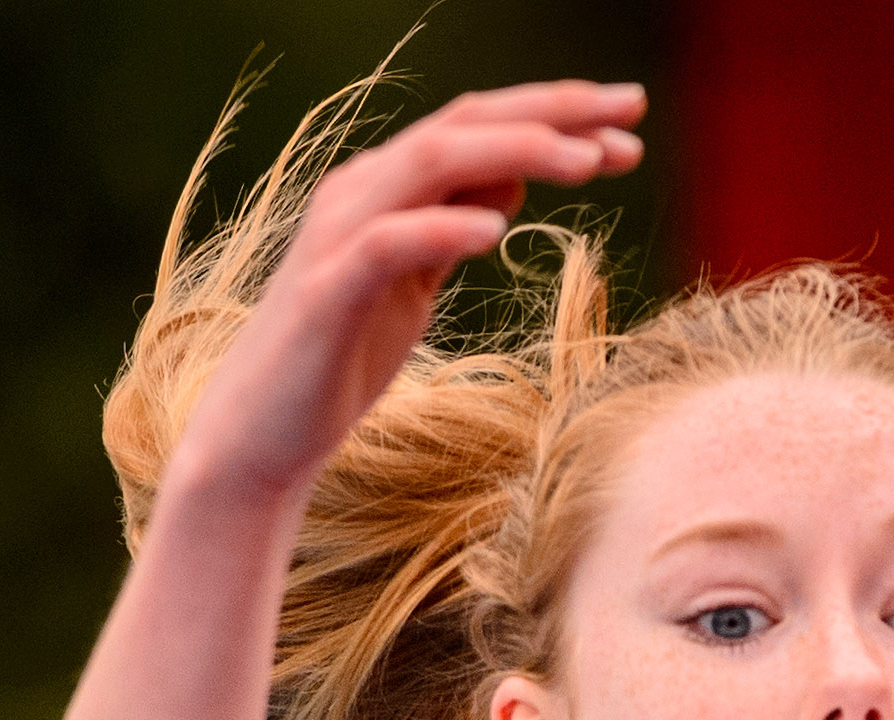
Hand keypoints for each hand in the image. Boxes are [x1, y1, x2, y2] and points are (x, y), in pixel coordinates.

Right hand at [173, 82, 646, 504]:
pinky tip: (494, 228)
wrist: (263, 432)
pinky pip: (385, 244)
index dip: (554, 115)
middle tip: (630, 112)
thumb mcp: (417, 284)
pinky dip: (439, 228)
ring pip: (429, 165)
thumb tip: (514, 175)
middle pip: (463, 126)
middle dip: (552, 113)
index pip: (476, 126)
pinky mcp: (326, 294)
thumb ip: (455, 226)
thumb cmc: (342, 357)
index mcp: (386, 188)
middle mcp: (360, 193)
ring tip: (586, 159)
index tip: (629, 124)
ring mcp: (338, 238)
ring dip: (514, 151)